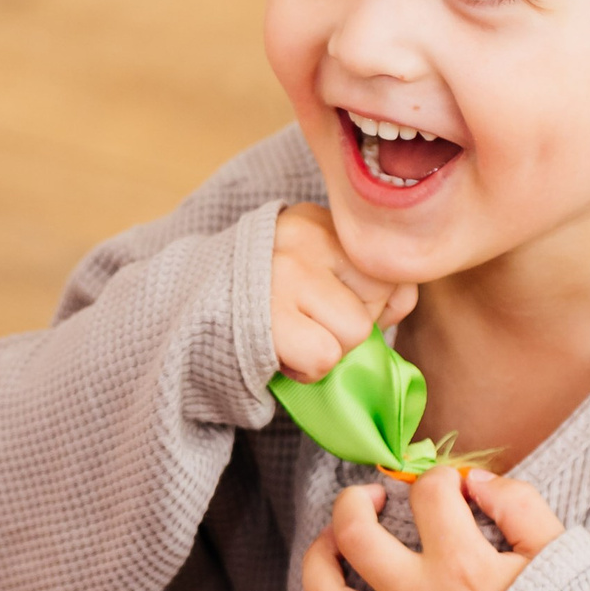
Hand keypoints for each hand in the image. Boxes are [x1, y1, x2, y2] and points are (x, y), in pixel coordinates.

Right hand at [271, 204, 417, 382]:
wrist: (188, 320)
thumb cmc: (265, 304)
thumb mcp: (314, 274)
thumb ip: (369, 283)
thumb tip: (401, 302)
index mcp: (316, 221)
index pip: (386, 266)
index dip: (369, 300)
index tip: (330, 305)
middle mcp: (301, 237)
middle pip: (377, 296)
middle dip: (352, 324)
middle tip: (308, 324)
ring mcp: (283, 274)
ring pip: (355, 331)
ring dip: (330, 350)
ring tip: (294, 336)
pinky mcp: (268, 317)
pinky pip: (324, 357)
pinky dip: (308, 369)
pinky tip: (282, 352)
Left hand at [299, 466, 564, 590]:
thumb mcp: (560, 555)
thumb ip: (520, 506)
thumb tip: (475, 480)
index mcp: (463, 567)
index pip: (430, 496)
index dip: (440, 479)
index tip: (451, 489)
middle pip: (354, 536)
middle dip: (354, 501)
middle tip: (371, 497)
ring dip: (319, 560)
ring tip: (332, 542)